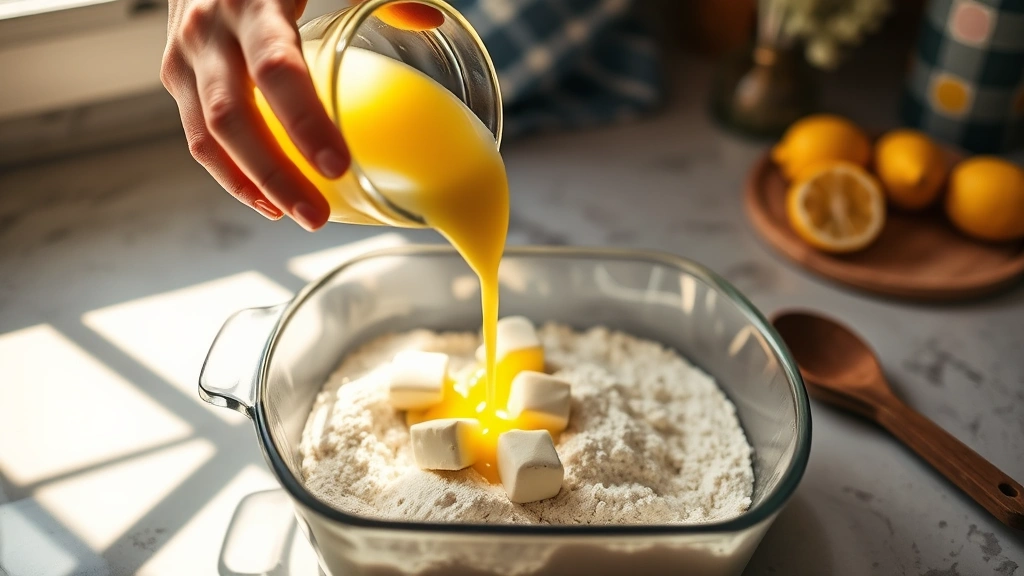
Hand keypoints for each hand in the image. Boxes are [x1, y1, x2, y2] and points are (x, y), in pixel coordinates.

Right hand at [161, 0, 345, 230]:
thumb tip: (428, 22)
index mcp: (253, 2)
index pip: (276, 70)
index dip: (304, 122)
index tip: (338, 166)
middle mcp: (209, 29)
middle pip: (232, 118)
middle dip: (275, 176)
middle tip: (314, 215)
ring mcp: (183, 54)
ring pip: (207, 135)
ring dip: (252, 185)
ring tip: (296, 215)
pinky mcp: (176, 74)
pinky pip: (198, 134)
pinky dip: (230, 173)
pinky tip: (265, 199)